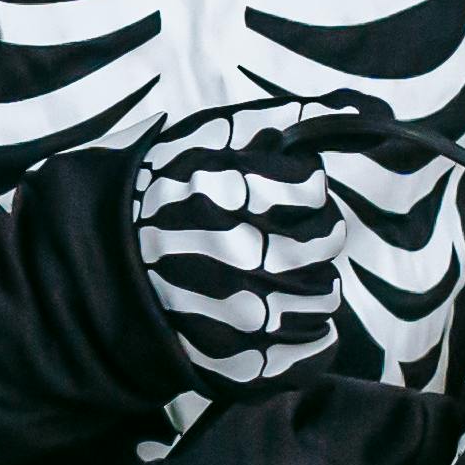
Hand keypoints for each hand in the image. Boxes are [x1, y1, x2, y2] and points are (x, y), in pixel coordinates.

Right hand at [125, 99, 357, 394]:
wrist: (104, 270)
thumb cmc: (166, 196)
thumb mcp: (208, 139)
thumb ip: (281, 118)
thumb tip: (360, 105)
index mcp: (221, 192)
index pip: (311, 188)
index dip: (304, 189)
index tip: (283, 195)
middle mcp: (233, 253)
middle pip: (325, 240)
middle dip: (313, 232)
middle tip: (281, 235)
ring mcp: (237, 313)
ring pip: (324, 295)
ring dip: (313, 282)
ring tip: (277, 276)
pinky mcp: (240, 360)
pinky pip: (312, 349)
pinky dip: (310, 335)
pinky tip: (284, 317)